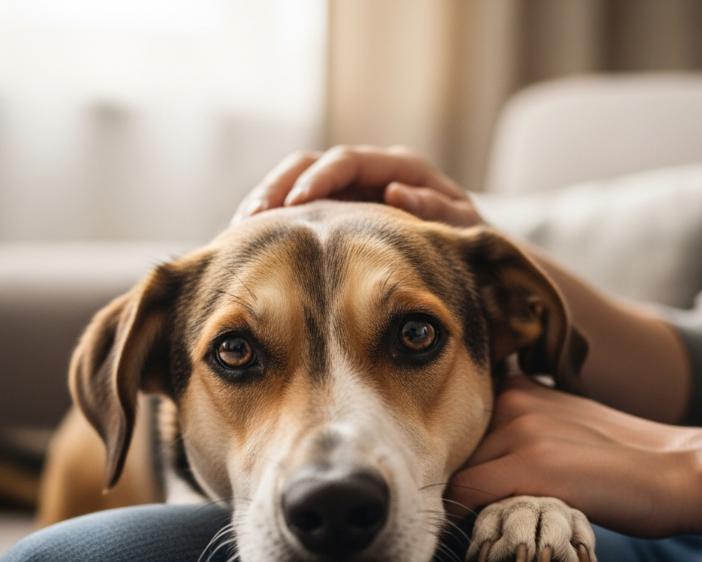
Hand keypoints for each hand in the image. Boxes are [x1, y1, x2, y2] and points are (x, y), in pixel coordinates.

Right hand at [233, 145, 483, 226]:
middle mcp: (366, 175)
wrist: (461, 260)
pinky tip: (250, 243)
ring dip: (265, 205)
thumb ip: (436, 209)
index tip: (297, 205)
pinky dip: (272, 224)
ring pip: (294, 185)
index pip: (346, 161)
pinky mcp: (334, 216)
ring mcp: (347, 194)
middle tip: (252, 218)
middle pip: (308, 165)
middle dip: (278, 188)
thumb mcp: (460, 227)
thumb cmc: (462, 242)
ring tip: (240, 232)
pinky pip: (296, 213)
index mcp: (397, 168)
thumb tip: (396, 192)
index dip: (318, 178)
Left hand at [445, 376, 701, 539]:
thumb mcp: (560, 424)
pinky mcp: (533, 463)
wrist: (676, 470)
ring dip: (462, 503)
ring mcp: (521, 428)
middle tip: (462, 515)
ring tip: (476, 527)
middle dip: (457, 483)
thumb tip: (473, 461)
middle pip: (455, 452)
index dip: (453, 464)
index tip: (456, 492)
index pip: (458, 430)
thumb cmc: (616, 457)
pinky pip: (468, 492)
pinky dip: (462, 517)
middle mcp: (513, 400)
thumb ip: (516, 430)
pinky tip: (475, 535)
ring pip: (458, 472)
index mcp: (517, 388)